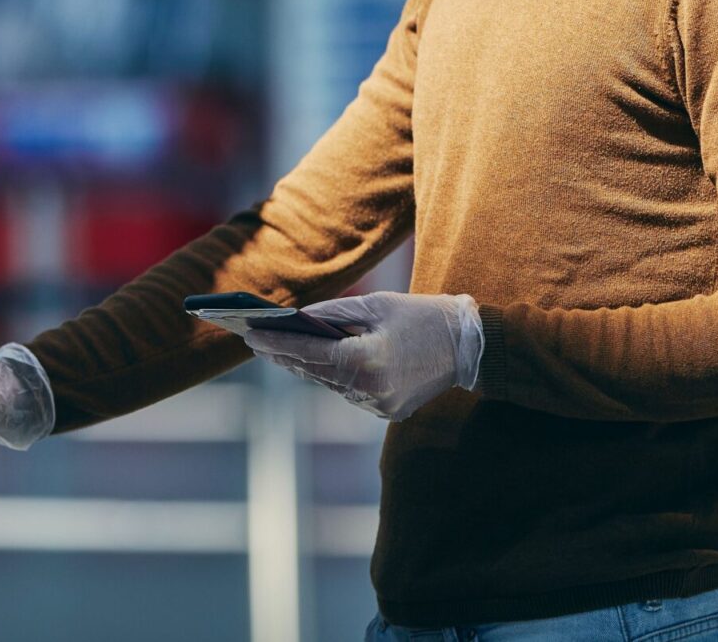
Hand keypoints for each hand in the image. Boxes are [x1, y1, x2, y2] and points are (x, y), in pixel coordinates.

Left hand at [241, 292, 481, 420]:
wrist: (467, 346)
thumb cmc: (420, 316)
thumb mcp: (375, 305)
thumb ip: (332, 312)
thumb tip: (298, 318)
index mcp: (363, 359)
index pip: (306, 352)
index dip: (275, 343)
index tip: (249, 335)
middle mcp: (366, 389)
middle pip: (313, 371)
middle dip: (283, 355)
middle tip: (254, 341)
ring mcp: (377, 405)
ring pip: (330, 384)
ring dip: (305, 367)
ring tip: (278, 351)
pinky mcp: (387, 412)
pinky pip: (350, 392)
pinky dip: (334, 376)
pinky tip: (315, 363)